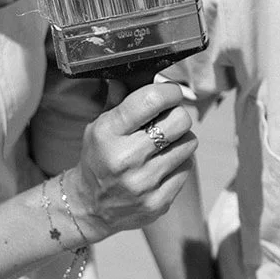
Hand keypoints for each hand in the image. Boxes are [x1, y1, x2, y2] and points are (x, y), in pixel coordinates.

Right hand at [62, 80, 195, 238]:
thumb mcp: (99, 125)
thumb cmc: (99, 156)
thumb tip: (139, 72)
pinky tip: (162, 165)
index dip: (169, 91)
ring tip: (164, 144)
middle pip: (179, 120)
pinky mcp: (158, 202)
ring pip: (189, 143)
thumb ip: (120, 99)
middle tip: (167, 120)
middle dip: (177, 115)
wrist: (90, 206)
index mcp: (107, 132)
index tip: (170, 93)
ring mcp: (143, 184)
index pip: (151, 99)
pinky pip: (187, 168)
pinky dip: (179, 163)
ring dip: (180, 139)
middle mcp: (125, 158)